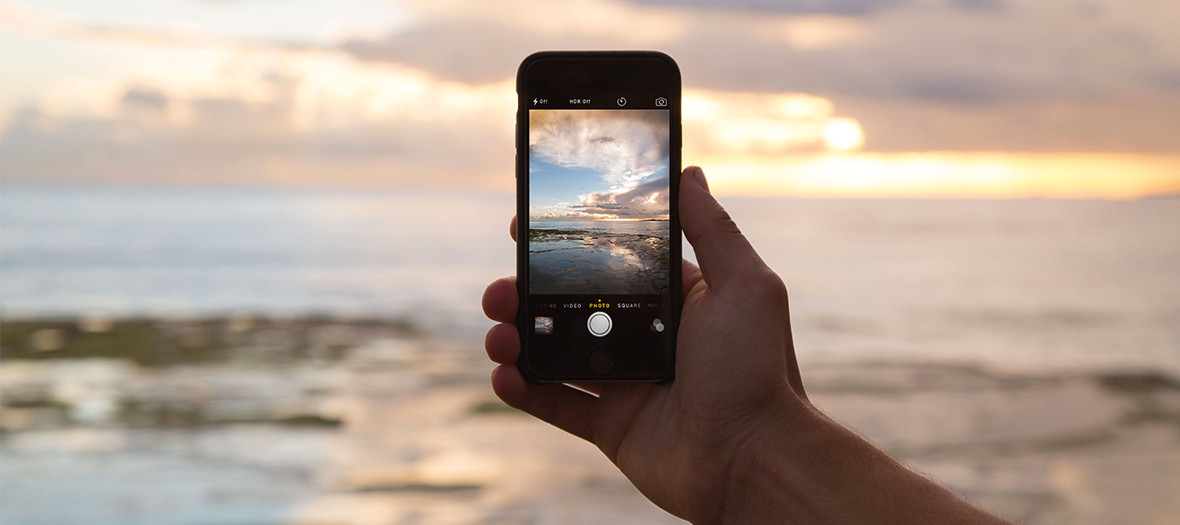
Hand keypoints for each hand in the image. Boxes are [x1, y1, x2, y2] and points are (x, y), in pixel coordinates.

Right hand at [482, 166, 807, 521]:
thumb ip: (711, 229)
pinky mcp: (611, 426)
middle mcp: (648, 338)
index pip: (610, 263)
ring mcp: (627, 383)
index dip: (567, 247)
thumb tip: (689, 173)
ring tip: (497, 334)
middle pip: (572, 306)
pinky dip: (524, 391)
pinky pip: (556, 405)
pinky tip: (503, 376)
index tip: (524, 229)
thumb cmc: (756, 370)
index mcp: (675, 301)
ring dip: (516, 339)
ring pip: (555, 352)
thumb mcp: (744, 285)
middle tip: (500, 290)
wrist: (754, 460)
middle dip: (527, 294)